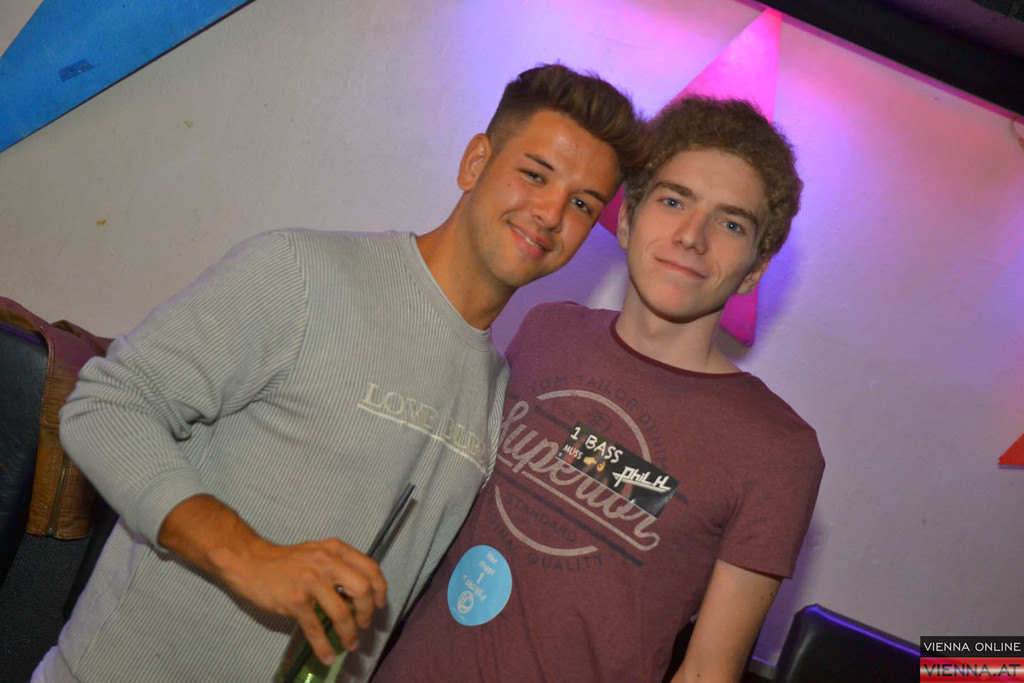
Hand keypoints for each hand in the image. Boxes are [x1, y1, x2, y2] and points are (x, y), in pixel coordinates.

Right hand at [222, 536, 386, 663]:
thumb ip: (338, 565)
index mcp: (335, 549)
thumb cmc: (285, 560)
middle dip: (367, 612)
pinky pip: (316, 628)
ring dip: (349, 634)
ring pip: (341, 613)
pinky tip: (327, 656)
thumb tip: (359, 593)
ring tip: (350, 644)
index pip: (370, 568)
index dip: (380, 589)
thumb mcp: (317, 552)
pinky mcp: (295, 601)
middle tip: (364, 624)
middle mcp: (326, 562)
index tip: (379, 604)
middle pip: (362, 590)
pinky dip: (324, 646)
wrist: (250, 562)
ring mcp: (310, 581)